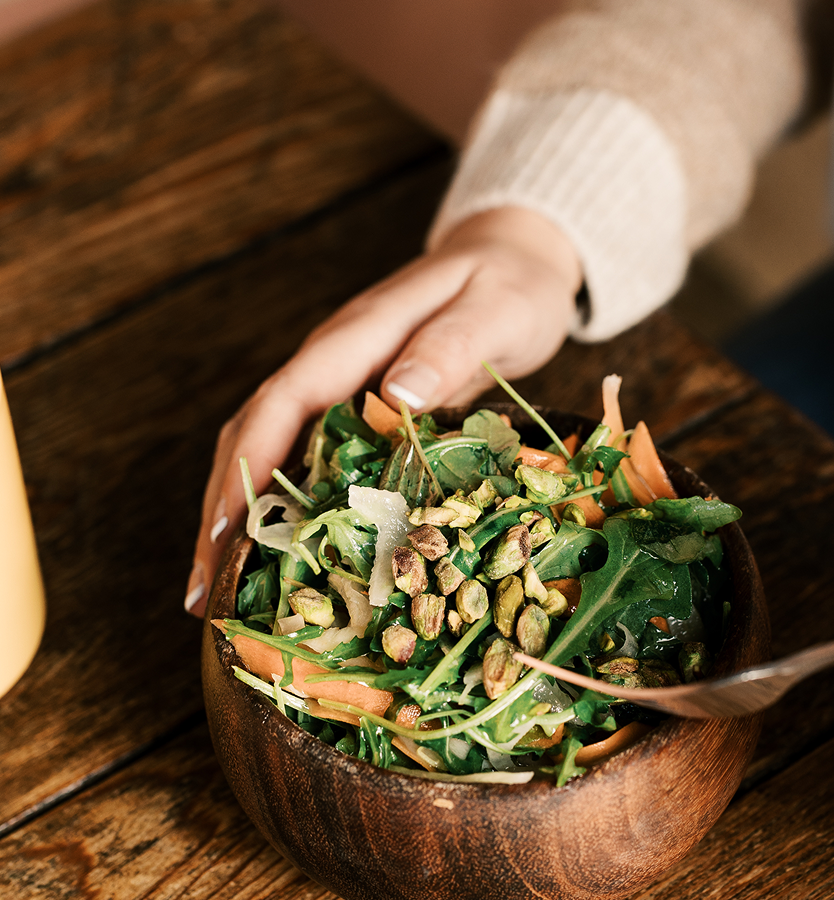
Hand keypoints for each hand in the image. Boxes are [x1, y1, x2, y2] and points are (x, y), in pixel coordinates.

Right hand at [184, 206, 582, 614]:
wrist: (516, 258)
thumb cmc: (510, 285)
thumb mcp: (495, 312)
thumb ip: (449, 348)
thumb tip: (393, 394)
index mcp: (356, 338)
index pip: (283, 403)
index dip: (250, 466)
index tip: (226, 530)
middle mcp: (333, 363)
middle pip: (252, 434)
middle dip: (222, 511)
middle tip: (202, 592)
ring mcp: (340, 386)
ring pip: (268, 451)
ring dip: (240, 517)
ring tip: (220, 589)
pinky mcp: (356, 408)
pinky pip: (306, 461)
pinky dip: (284, 507)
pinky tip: (278, 555)